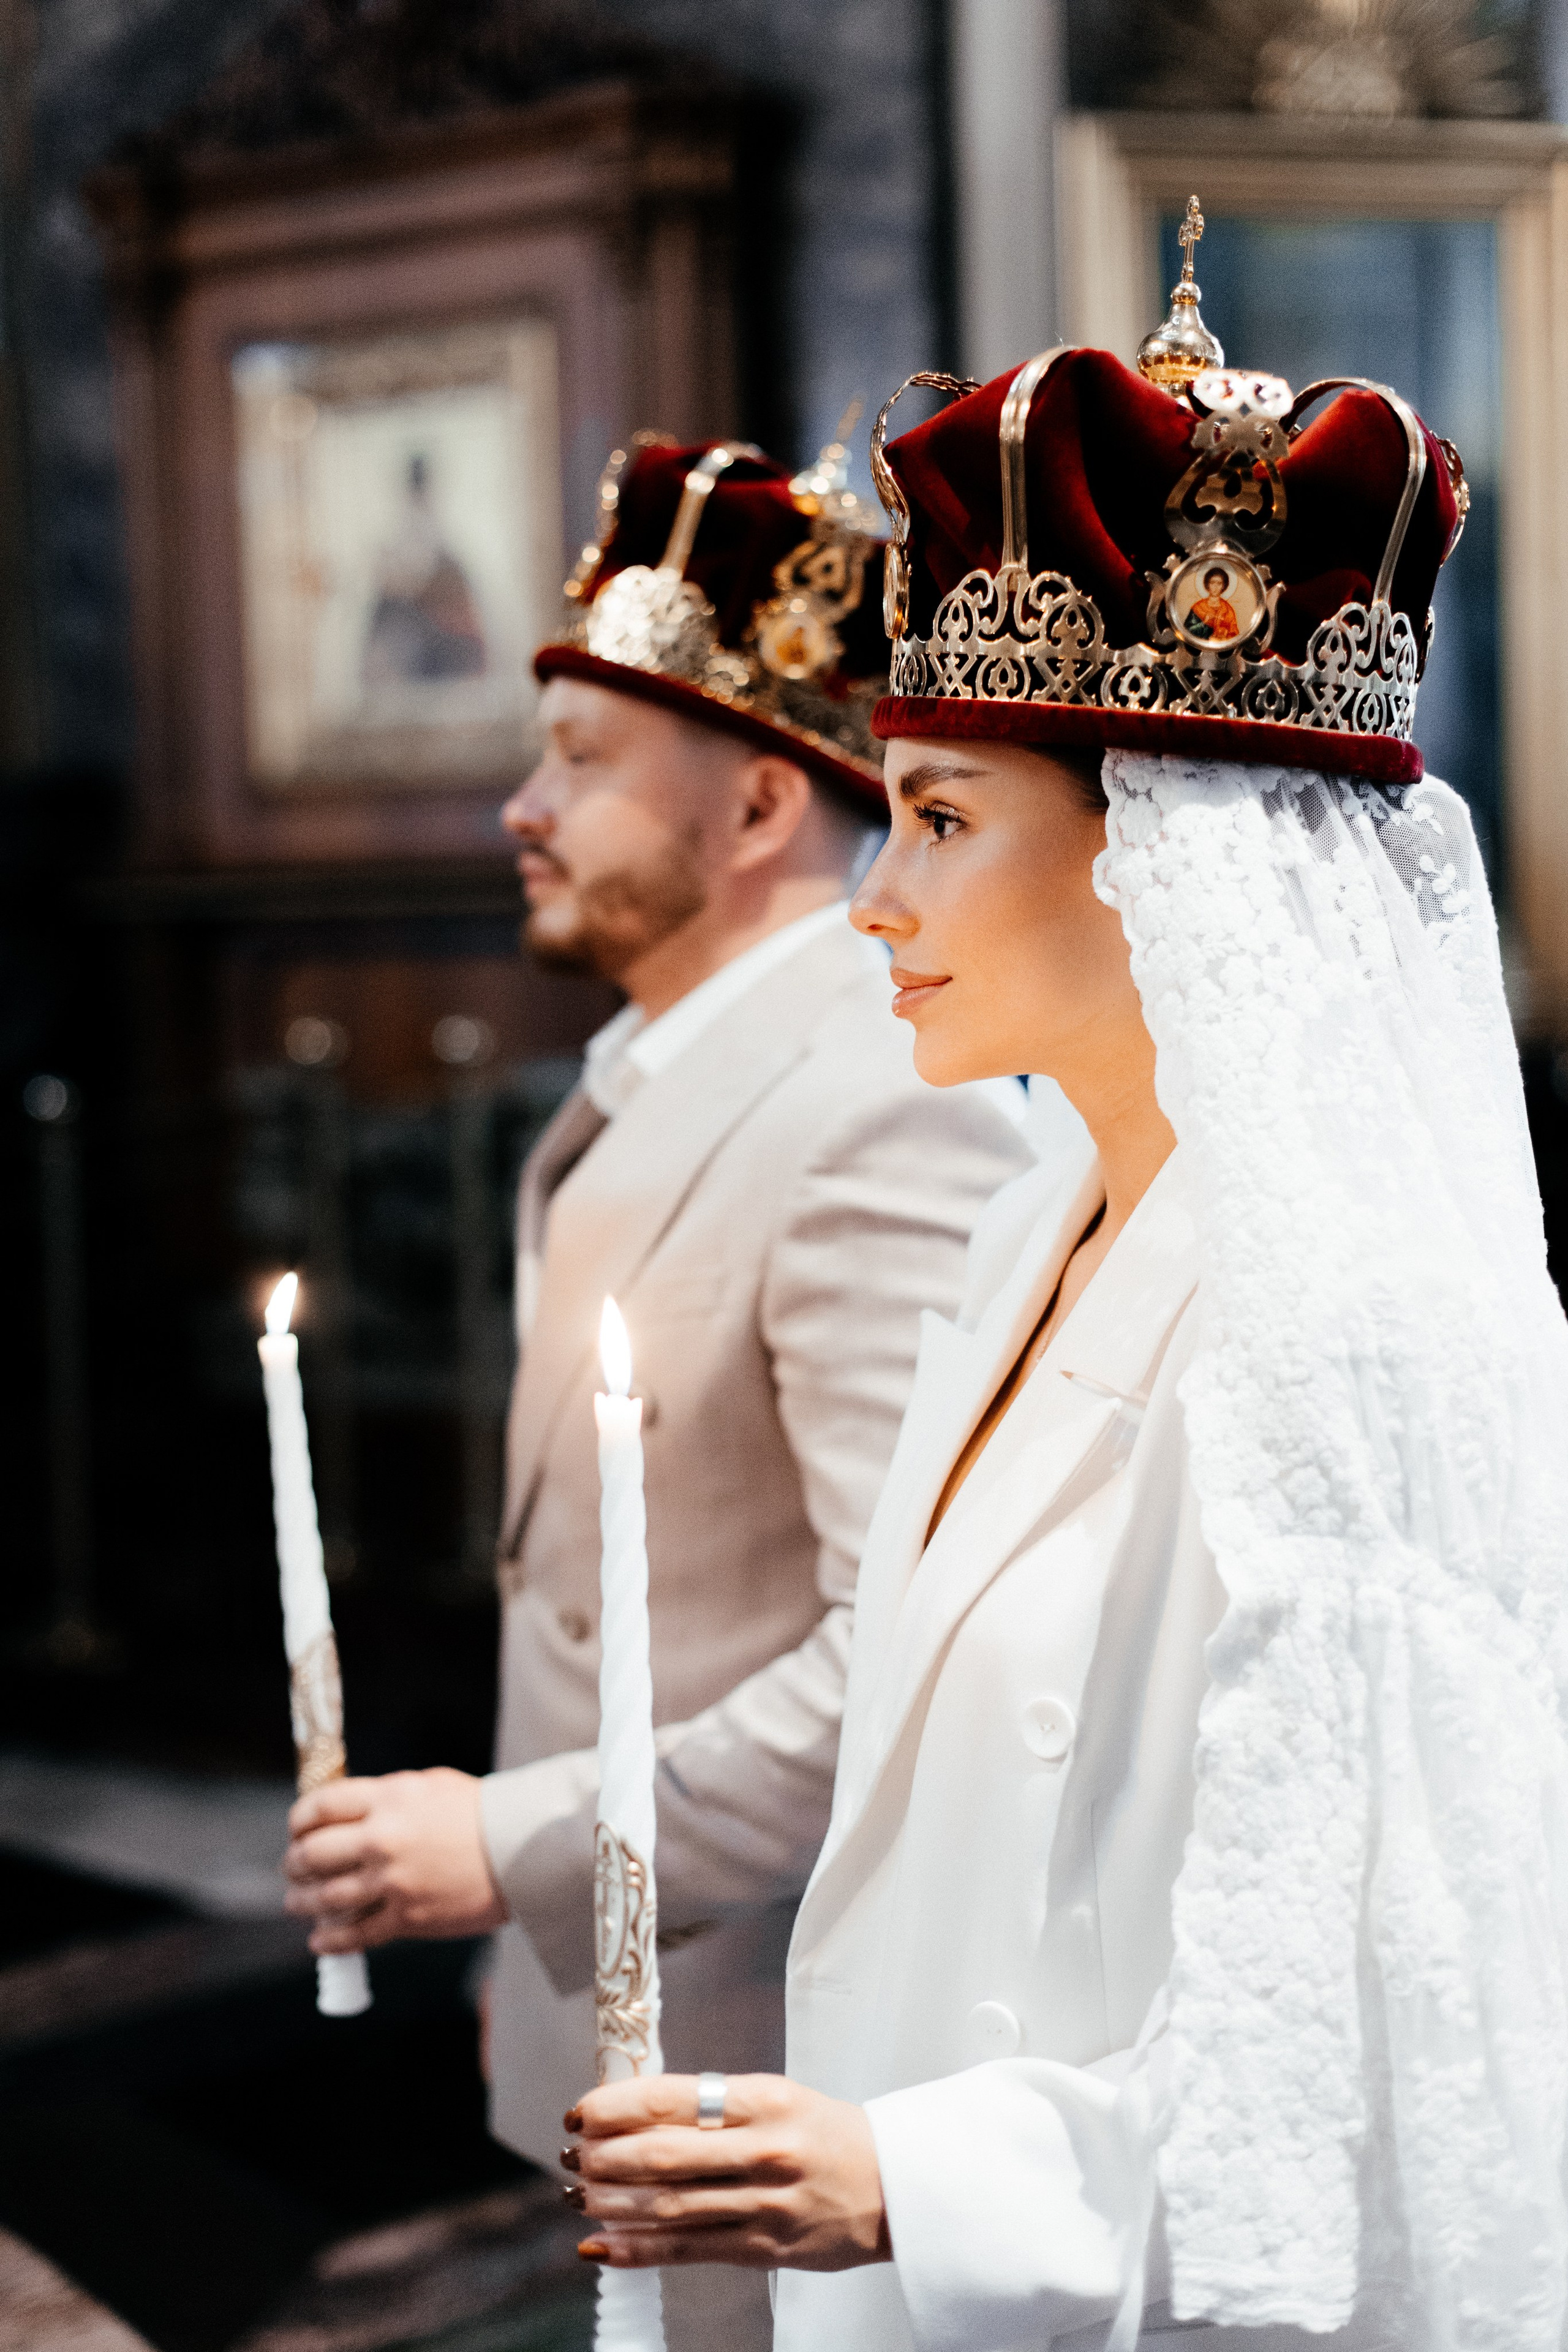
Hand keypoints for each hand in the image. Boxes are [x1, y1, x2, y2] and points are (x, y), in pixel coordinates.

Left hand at [283, 1768, 507, 1950]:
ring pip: (325, 1898)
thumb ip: (386, 1797)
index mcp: (387, 1800)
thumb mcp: (429, 1786)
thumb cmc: (481, 1812)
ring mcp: (393, 1882)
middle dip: (294, 1865)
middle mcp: (382, 1839)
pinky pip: (354, 1935)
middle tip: (293, 1870)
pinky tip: (319, 1940)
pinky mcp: (407, 1918)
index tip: (297, 1830)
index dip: (298, 1821)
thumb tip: (349, 1812)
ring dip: (302, 1903)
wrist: (523, 1851)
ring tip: (297, 1904)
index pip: (319, 1807)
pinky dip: (329, 1940)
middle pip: (312, 1854)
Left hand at [563, 2073, 890, 2271]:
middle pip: (665, 2155)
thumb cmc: (827, 2134)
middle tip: (570, 2152)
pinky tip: (601, 2245)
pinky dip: (638, 2249)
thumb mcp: (778, 2098)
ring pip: (670, 2206)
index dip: (618, 2106)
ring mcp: (764, 2204)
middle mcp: (763, 2151)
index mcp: (766, 2100)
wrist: (895, 2187)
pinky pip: (689, 2250)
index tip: (582, 2110)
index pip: (675, 2098)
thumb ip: (716, 2105)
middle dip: (604, 2156)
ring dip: (611, 2202)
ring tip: (575, 2195)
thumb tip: (637, 2110)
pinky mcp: (763, 2249)